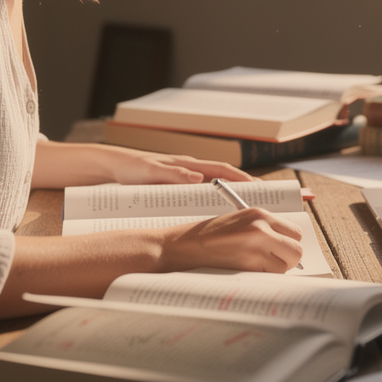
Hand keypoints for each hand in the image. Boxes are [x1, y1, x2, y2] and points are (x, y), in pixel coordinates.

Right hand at [31, 141, 255, 188]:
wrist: (116, 166)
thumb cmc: (144, 181)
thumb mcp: (170, 192)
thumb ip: (189, 198)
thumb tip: (210, 216)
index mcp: (193, 174)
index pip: (224, 177)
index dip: (244, 183)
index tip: (264, 193)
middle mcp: (188, 166)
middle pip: (221, 170)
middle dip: (242, 179)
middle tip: (262, 190)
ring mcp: (173, 166)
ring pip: (203, 168)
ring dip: (223, 175)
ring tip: (243, 184)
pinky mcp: (155, 168)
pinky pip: (172, 171)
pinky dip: (184, 174)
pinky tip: (196, 178)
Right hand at [160, 208, 304, 272]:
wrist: (179, 247)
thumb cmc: (205, 236)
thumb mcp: (237, 222)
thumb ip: (262, 229)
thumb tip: (285, 247)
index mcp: (259, 214)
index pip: (295, 232)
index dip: (288, 243)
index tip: (280, 250)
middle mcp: (261, 228)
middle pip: (296, 250)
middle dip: (287, 259)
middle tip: (270, 262)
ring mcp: (255, 248)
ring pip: (285, 267)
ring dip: (274, 271)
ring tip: (253, 267)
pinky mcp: (246, 267)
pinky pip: (268, 278)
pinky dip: (261, 279)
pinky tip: (244, 272)